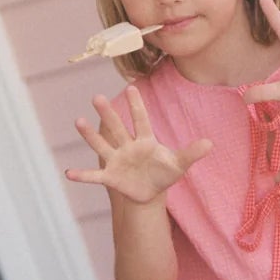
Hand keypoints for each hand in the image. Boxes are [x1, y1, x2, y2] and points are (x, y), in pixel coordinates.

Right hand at [65, 87, 210, 202]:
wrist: (150, 192)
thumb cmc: (164, 173)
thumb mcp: (179, 165)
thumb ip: (191, 153)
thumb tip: (210, 143)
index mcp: (145, 140)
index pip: (141, 120)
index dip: (137, 106)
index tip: (132, 87)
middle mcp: (127, 146)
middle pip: (117, 127)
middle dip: (108, 114)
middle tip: (97, 97)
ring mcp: (117, 160)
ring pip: (102, 145)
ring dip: (90, 135)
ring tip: (78, 121)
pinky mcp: (110, 177)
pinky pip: (94, 175)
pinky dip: (82, 175)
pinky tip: (69, 173)